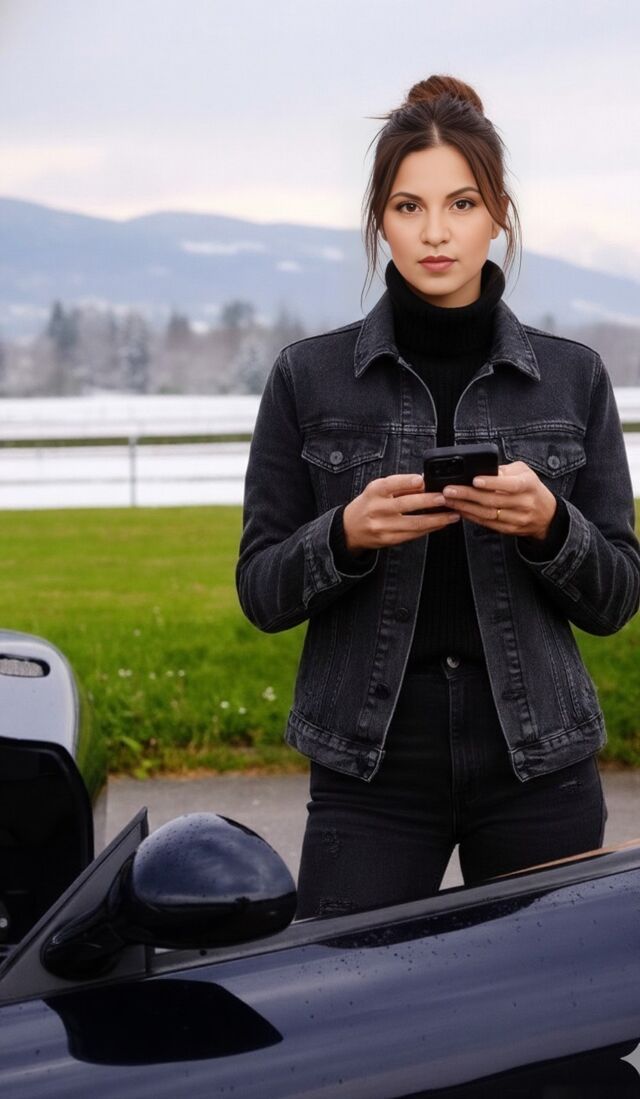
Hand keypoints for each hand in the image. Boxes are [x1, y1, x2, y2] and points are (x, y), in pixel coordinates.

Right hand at [343, 473, 460, 554]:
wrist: (350, 528)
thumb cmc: (368, 505)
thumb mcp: (378, 489)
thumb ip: (400, 485)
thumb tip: (425, 481)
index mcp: (374, 492)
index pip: (390, 484)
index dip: (406, 482)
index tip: (422, 480)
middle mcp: (377, 509)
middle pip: (405, 505)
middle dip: (428, 501)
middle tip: (445, 498)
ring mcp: (383, 527)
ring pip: (413, 523)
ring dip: (436, 519)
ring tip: (452, 514)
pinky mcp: (389, 540)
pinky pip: (412, 534)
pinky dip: (429, 529)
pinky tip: (440, 524)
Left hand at [441, 461, 557, 539]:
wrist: (546, 515)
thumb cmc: (531, 488)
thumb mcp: (524, 473)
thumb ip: (504, 470)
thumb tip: (481, 470)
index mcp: (529, 485)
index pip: (510, 484)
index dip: (492, 483)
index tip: (474, 480)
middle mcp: (524, 503)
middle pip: (493, 500)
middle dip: (468, 495)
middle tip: (449, 490)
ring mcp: (517, 519)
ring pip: (488, 514)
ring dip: (465, 507)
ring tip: (449, 500)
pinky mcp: (509, 530)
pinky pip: (487, 524)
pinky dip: (471, 517)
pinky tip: (459, 510)